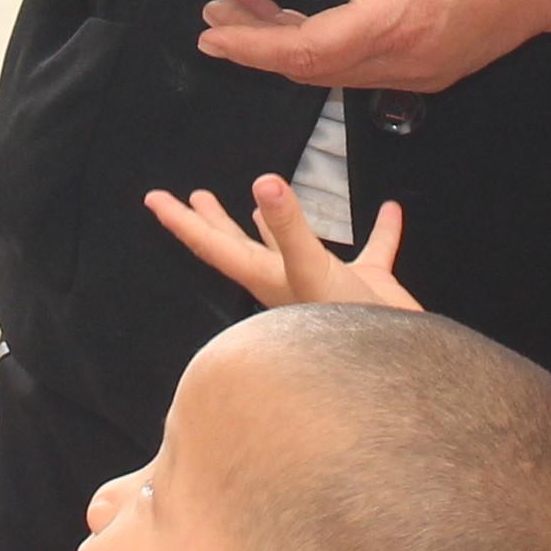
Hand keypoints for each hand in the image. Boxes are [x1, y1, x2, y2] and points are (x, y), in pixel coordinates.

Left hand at [146, 175, 421, 311]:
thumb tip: (264, 182)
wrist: (396, 369)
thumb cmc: (346, 325)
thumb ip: (288, 228)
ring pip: (292, 248)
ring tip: (257, 201)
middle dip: (214, 222)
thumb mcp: (312, 270)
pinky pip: (372, 251)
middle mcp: (287, 280)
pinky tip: (390, 211)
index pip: (213, 245)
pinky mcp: (365, 286)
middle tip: (192, 197)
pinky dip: (381, 231)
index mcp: (265, 276)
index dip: (181, 221)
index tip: (153, 198)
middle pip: (240, 246)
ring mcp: (324, 284)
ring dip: (273, 225)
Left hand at [188, 0, 550, 94]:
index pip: (304, 52)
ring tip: (252, 9)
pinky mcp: (432, 72)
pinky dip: (325, 48)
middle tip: (219, 11)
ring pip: (335, 73)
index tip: (211, 32)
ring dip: (289, 47)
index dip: (251, 46)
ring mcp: (420, 75)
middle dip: (259, 45)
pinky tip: (308, 17)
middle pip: (312, 70)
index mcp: (395, 24)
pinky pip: (363, 69)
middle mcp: (404, 64)